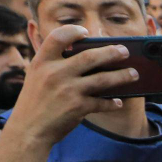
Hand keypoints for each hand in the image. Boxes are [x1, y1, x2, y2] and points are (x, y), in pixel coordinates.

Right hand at [9, 25, 134, 146]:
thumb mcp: (36, 77)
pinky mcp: (78, 107)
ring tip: (134, 74)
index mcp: (42, 62)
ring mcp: (68, 90)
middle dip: (112, 52)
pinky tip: (118, 102)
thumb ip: (53, 64)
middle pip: (90, 56)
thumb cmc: (35, 103)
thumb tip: (85, 55)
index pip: (58, 36)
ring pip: (103, 78)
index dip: (73, 31)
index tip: (86, 32)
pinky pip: (102, 102)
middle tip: (125, 51)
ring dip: (122, 76)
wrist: (28, 131)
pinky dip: (112, 103)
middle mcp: (55, 73)